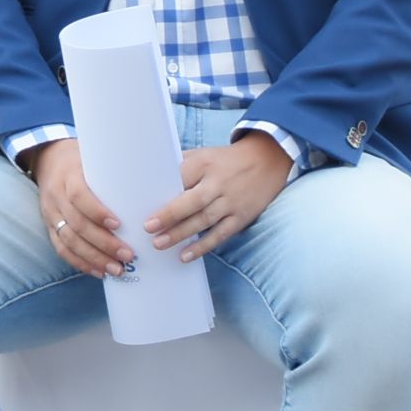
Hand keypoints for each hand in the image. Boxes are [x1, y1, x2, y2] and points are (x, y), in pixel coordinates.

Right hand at [30, 138, 129, 278]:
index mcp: (69, 176)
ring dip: (94, 258)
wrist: (49, 159)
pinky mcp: (49, 226)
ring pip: (69, 241)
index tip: (119, 224)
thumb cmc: (84, 161)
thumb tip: (156, 186)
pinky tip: (99, 271)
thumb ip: (116, 173)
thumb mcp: (96, 158)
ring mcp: (51, 213)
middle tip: (128, 255)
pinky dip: (80, 263)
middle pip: (77, 224)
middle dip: (103, 243)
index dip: (97, 212)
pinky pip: (62, 249)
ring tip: (117, 269)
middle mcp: (57, 195)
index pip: (79, 195)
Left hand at [147, 133, 292, 261]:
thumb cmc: (225, 160)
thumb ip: (180, 164)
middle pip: (193, 201)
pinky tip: (185, 255)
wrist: (268, 160)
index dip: (162, 190)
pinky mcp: (241, 218)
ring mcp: (231, 202)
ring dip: (181, 234)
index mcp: (205, 164)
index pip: (181, 177)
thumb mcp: (203, 154)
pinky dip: (203, 246)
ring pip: (204, 220)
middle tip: (148, 228)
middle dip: (170, 215)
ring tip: (159, 244)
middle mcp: (218, 183)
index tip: (143, 203)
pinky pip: (220, 234)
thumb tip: (151, 178)